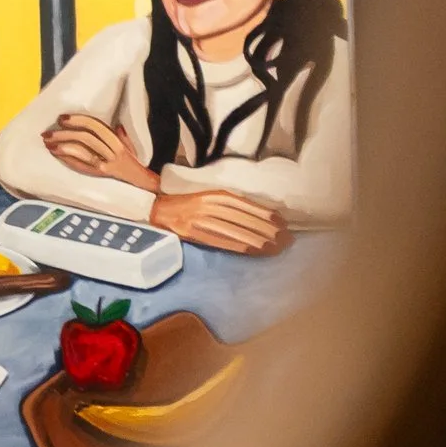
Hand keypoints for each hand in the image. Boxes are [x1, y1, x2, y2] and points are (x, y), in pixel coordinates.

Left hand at [42, 115, 156, 193]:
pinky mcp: (100, 176)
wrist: (143, 186)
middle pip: (86, 137)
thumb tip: (116, 125)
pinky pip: (81, 166)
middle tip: (47, 132)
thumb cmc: (134, 165)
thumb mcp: (130, 148)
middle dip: (64, 133)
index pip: (96, 126)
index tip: (62, 118)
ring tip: (48, 143)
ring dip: (62, 145)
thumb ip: (122, 136)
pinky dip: (67, 158)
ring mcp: (105, 165)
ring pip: (82, 151)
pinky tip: (56, 153)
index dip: (78, 120)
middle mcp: (112, 152)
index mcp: (118, 142)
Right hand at [148, 189, 291, 255]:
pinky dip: (245, 247)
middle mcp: (212, 205)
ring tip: (278, 247)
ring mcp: (203, 219)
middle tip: (288, 239)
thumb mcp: (209, 198)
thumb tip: (259, 217)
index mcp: (217, 195)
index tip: (285, 225)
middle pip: (248, 220)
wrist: (157, 210)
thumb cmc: (187, 205)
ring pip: (240, 232)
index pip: (250, 206)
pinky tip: (258, 251)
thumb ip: (230, 205)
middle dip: (271, 231)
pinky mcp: (196, 233)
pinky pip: (226, 242)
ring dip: (262, 241)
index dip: (269, 217)